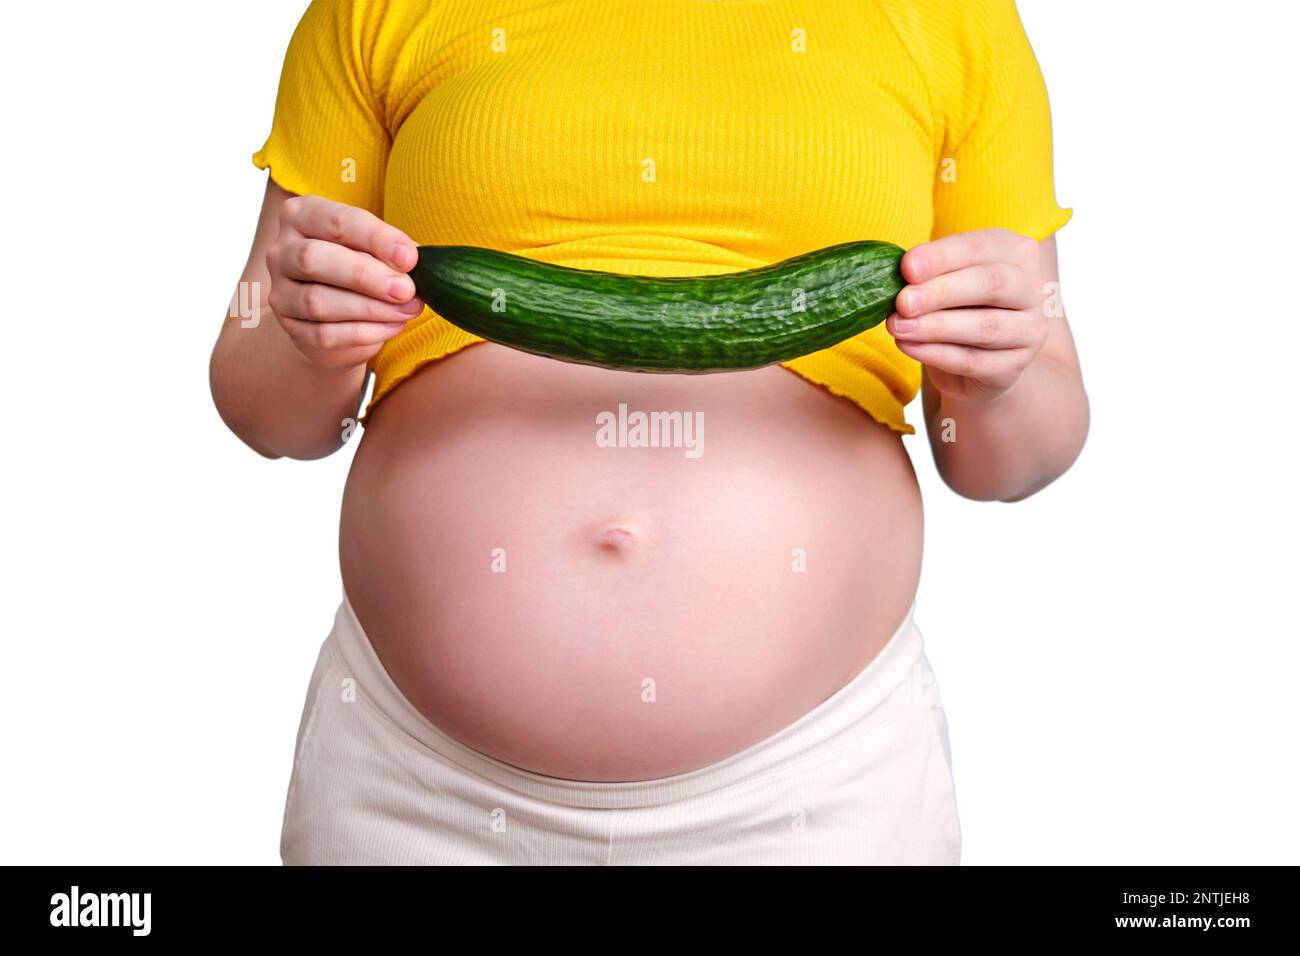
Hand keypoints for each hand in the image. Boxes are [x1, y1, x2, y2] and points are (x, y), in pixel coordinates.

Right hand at [266, 195, 423, 368]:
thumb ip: (387, 251)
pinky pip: (324, 334)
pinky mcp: (289, 328)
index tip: (410, 257)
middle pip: (314, 259)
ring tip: (407, 310)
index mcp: (301, 215)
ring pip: (318, 302)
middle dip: (365, 275)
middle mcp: (281, 251)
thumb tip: (412, 260)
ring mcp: (280, 292)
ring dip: (370, 308)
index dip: (376, 239)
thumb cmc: (357, 268)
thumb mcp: (371, 248)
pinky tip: (392, 326)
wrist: (335, 314)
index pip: (337, 221)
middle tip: (406, 289)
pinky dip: (364, 333)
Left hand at [886, 228, 1048, 402]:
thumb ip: (928, 274)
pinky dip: (935, 354)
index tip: (907, 267)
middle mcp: (1031, 289)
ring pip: (984, 327)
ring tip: (897, 326)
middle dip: (941, 292)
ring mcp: (1028, 331)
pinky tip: (908, 345)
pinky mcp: (1014, 368)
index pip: (980, 248)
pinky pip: (973, 361)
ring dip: (935, 327)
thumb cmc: (958, 307)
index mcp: (1015, 253)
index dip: (942, 256)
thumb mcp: (945, 280)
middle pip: (992, 284)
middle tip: (902, 302)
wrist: (978, 359)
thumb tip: (902, 276)